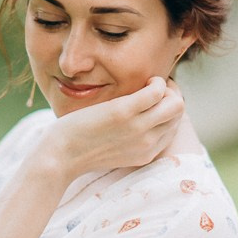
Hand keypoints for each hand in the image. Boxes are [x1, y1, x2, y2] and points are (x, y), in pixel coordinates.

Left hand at [43, 76, 184, 178]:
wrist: (59, 156)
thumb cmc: (79, 149)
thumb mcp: (113, 150)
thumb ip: (129, 139)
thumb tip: (136, 118)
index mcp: (146, 153)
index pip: (173, 126)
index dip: (167, 107)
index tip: (153, 97)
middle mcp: (147, 143)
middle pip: (178, 113)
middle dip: (171, 94)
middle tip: (152, 86)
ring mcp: (137, 128)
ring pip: (176, 104)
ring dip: (166, 87)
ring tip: (149, 83)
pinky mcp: (124, 113)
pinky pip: (156, 92)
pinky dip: (156, 81)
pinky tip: (144, 80)